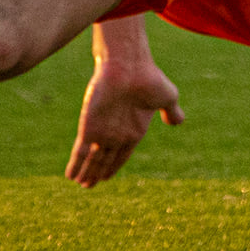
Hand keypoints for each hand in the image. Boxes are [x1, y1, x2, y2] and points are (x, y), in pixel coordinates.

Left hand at [65, 54, 182, 188]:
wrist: (128, 65)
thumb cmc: (149, 79)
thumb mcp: (167, 96)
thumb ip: (171, 111)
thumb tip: (179, 122)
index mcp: (135, 129)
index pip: (122, 155)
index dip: (114, 166)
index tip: (107, 177)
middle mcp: (117, 133)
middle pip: (105, 159)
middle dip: (97, 172)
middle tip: (89, 185)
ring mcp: (102, 131)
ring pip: (92, 159)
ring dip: (86, 172)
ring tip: (81, 183)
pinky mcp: (88, 127)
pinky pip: (80, 152)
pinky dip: (75, 165)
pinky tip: (70, 175)